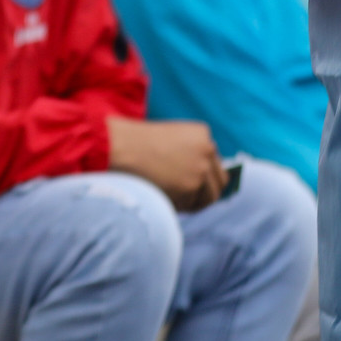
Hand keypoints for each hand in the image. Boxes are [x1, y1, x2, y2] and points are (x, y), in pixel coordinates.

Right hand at [107, 116, 224, 211]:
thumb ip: (190, 154)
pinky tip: (163, 196)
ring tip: (172, 197)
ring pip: (208, 197)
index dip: (204, 175)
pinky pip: (191, 206)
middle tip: (189, 199)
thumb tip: (203, 183)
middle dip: (207, 192)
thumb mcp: (170, 140)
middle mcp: (208, 150)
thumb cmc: (136, 144)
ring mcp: (201, 170)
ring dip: (194, 201)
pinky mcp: (192, 188)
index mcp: (203, 134)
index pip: (215, 162)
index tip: (191, 182)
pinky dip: (180, 206)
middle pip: (220, 182)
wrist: (120, 147)